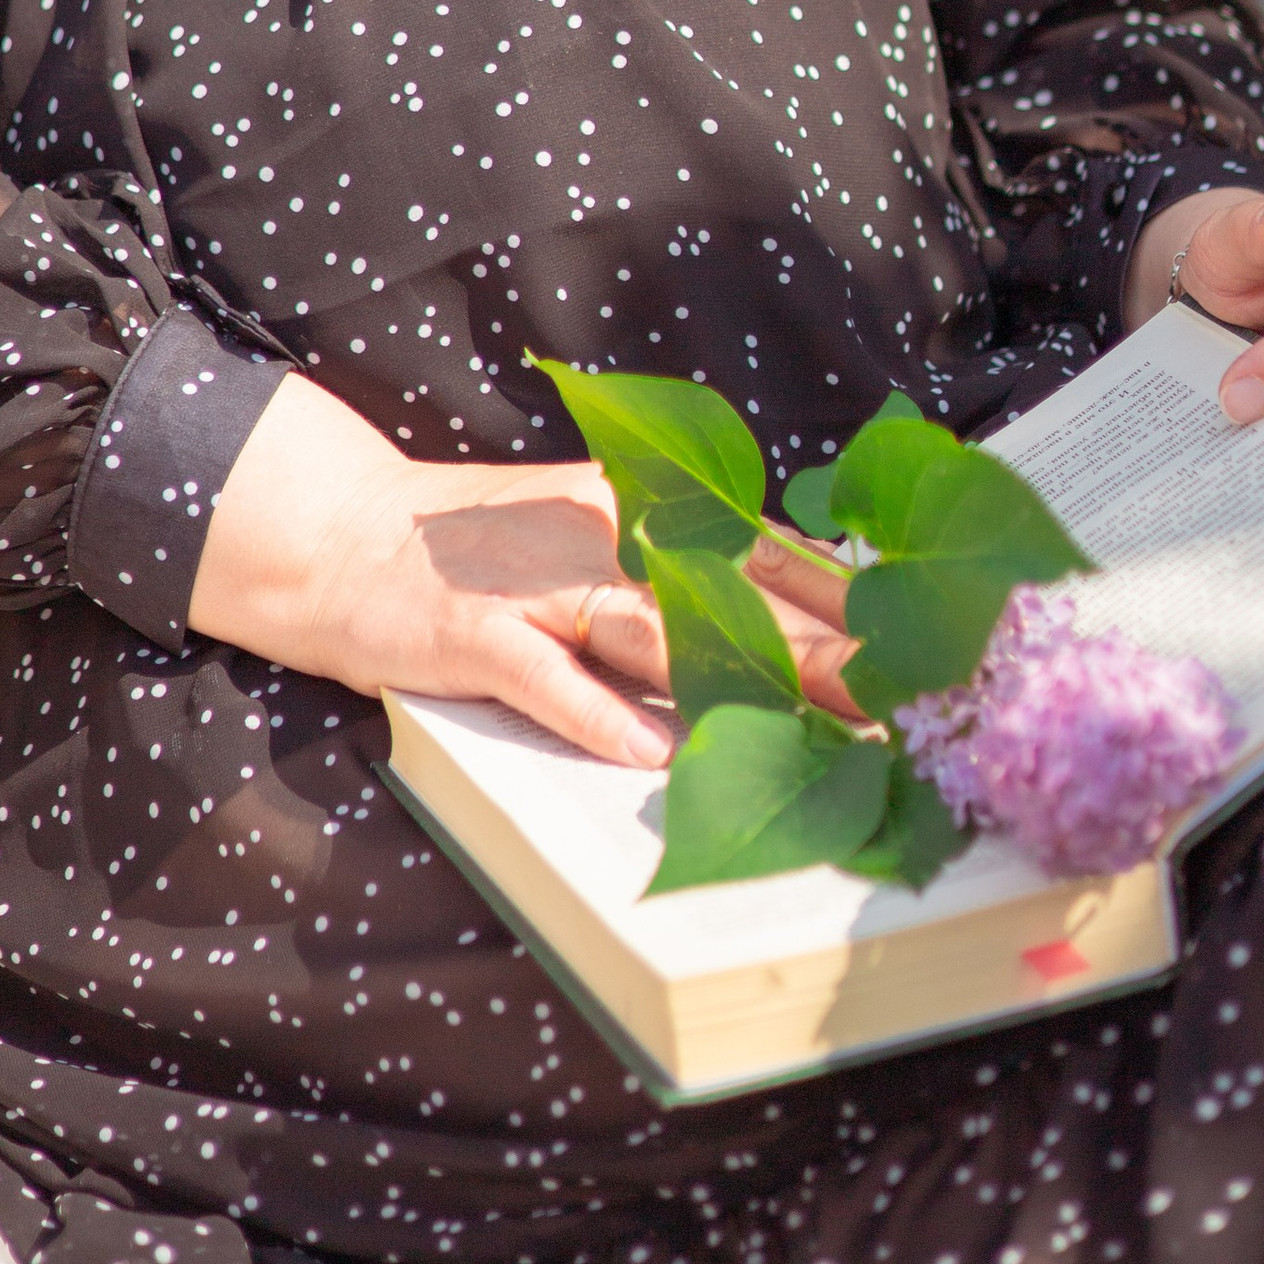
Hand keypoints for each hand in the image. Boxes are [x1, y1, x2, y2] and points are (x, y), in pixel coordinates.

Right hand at [185, 370, 858, 761]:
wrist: (348, 535)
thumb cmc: (484, 551)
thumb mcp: (591, 539)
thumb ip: (676, 572)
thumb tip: (789, 616)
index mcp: (637, 509)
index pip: (759, 551)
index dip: (841, 599)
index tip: (916, 640)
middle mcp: (600, 535)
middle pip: (729, 595)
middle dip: (820, 648)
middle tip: (899, 696)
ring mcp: (537, 584)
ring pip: (655, 633)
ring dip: (740, 678)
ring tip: (816, 722)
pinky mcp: (477, 631)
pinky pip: (549, 679)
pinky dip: (599, 716)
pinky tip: (650, 755)